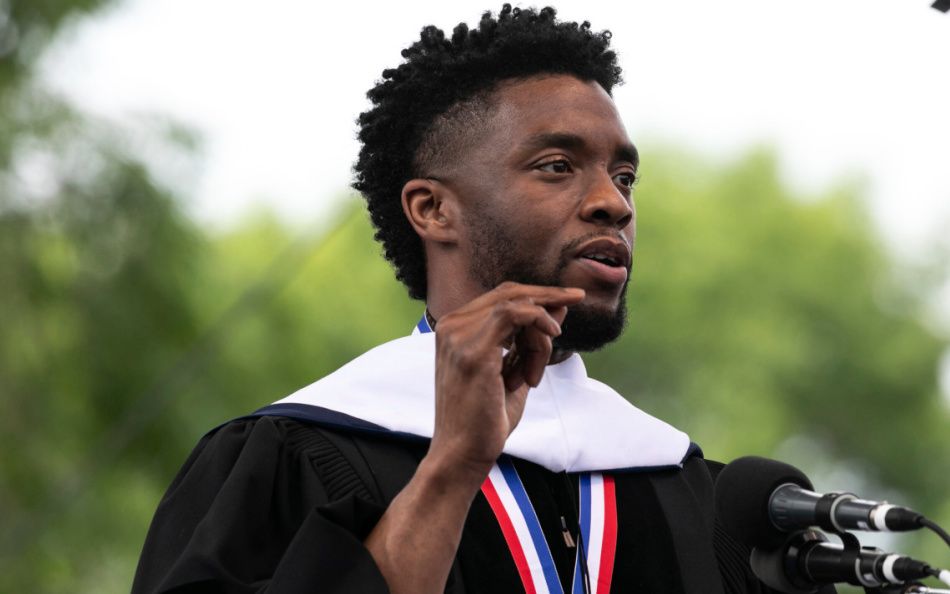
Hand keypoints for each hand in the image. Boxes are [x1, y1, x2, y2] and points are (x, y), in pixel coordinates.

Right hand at [427, 282, 584, 483]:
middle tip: (578, 298)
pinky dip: (539, 324)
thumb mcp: (515, 372)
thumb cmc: (485, 420)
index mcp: (455, 330)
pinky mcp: (472, 350)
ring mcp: (458, 336)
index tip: (568, 299)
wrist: (462, 455)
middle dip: (548, 296)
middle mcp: (451, 326)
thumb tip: (558, 310)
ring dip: (541, 336)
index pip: (500, 297)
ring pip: (517, 307)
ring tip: (534, 374)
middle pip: (508, 292)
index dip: (536, 295)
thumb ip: (531, 340)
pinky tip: (551, 337)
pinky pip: (515, 315)